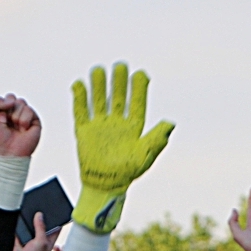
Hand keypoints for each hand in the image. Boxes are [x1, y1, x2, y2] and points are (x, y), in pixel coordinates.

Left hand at [0, 93, 41, 157]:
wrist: (8, 153)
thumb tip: (13, 100)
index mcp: (4, 110)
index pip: (4, 98)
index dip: (0, 107)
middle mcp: (15, 112)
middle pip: (12, 97)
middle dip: (7, 109)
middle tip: (6, 123)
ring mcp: (26, 116)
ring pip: (21, 102)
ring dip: (15, 116)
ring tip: (15, 127)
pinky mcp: (35, 121)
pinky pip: (29, 110)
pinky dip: (23, 120)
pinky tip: (23, 129)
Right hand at [71, 62, 173, 233]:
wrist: (105, 185)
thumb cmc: (128, 172)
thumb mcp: (145, 155)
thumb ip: (157, 139)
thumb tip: (170, 123)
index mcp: (133, 128)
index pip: (137, 103)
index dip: (139, 89)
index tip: (141, 74)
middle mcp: (117, 123)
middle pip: (118, 97)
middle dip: (119, 82)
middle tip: (120, 65)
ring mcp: (100, 126)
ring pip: (99, 100)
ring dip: (99, 85)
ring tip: (99, 69)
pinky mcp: (84, 131)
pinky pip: (81, 111)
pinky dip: (79, 98)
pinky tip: (79, 84)